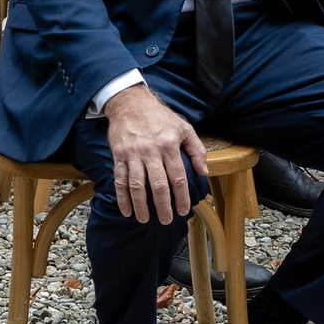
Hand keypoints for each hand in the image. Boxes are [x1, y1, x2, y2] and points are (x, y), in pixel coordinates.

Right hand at [102, 84, 206, 224]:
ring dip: (141, 205)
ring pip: (137, 185)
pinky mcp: (119, 155)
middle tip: (167, 221)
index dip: (181, 196)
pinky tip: (126, 210)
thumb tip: (204, 172)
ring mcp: (133, 154)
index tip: (183, 210)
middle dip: (163, 206)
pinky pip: (120, 179)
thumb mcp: (183, 127)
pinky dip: (122, 197)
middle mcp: (151, 151)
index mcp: (169, 145)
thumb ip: (196, 149)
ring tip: (145, 220)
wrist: (130, 102)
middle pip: (158, 185)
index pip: (178, 176)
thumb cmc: (159, 116)